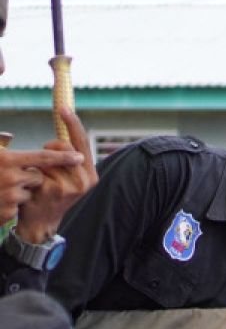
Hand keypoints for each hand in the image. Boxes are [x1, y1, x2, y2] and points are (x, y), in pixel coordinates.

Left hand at [10, 110, 96, 239]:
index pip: (82, 142)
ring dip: (41, 163)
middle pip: (64, 146)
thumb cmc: (51, 194)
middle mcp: (86, 180)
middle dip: (50, 148)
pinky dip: (33, 172)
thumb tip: (65, 128)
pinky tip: (34, 186)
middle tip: (45, 165)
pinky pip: (39, 167)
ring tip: (41, 178)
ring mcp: (72, 186)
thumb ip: (68, 157)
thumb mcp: (66, 176)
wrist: (42, 222)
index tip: (62, 106)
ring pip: (51, 156)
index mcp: (90, 174)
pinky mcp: (55, 189)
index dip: (72, 123)